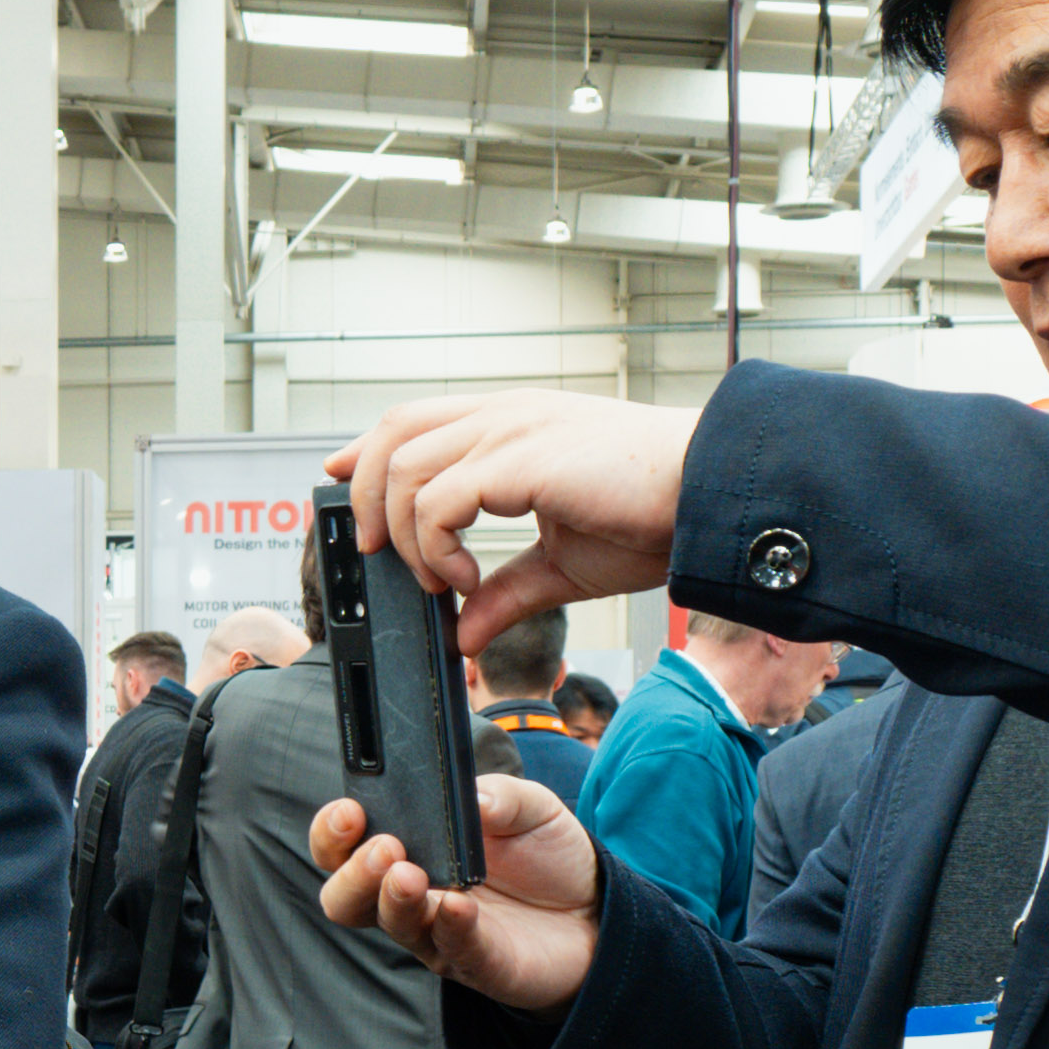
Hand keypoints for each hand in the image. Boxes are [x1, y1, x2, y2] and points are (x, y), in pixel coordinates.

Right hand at [313, 769, 600, 1013]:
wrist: (598, 909)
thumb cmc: (547, 857)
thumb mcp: (530, 807)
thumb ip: (499, 794)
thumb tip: (471, 796)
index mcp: (408, 851)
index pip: (345, 847)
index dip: (332, 832)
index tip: (349, 810)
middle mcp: (410, 897)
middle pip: (346, 897)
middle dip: (353, 871)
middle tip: (383, 846)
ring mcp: (439, 934)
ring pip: (391, 925)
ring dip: (392, 898)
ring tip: (408, 871)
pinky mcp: (478, 963)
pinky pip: (453, 948)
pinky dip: (451, 925)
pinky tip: (458, 903)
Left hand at [331, 392, 700, 654]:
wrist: (711, 497)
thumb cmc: (656, 518)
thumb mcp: (564, 565)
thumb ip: (507, 593)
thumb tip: (463, 632)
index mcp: (512, 425)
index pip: (413, 420)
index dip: (364, 451)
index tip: (337, 483)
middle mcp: (504, 416)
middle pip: (392, 432)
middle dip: (364, 494)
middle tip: (375, 553)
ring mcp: (510, 430)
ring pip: (403, 468)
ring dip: (404, 534)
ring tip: (441, 578)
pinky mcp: (520, 458)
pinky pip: (437, 502)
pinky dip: (435, 548)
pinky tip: (466, 579)